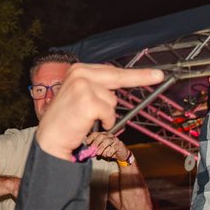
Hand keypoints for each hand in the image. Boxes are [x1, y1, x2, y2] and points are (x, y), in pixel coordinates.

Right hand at [35, 63, 164, 158]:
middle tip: (159, 76)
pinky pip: (110, 113)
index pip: (111, 70)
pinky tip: (89, 124)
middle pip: (118, 76)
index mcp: (78, 70)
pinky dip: (105, 122)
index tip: (154, 74)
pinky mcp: (87, 102)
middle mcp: (79, 74)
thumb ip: (97, 88)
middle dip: (141, 77)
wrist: (50, 139)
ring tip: (88, 119)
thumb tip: (119, 87)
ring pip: (113, 100)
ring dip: (107, 114)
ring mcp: (83, 86)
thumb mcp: (80, 96)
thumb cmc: (66, 121)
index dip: (134, 74)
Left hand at [82, 130, 132, 163]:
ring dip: (102, 148)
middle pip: (102, 136)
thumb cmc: (109, 151)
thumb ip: (95, 149)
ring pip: (108, 141)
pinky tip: (107, 155)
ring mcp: (115, 140)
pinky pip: (114, 147)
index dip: (91, 137)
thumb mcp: (101, 149)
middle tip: (93, 149)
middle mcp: (109, 136)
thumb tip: (88, 151)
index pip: (96, 133)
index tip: (87, 142)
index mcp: (103, 135)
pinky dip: (110, 152)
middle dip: (96, 142)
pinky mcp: (119, 145)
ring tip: (99, 153)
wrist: (121, 154)